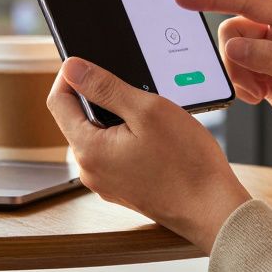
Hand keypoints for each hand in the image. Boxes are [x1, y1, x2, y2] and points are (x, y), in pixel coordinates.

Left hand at [47, 57, 251, 253]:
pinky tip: (157, 135)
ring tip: (151, 113)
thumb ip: (105, 87)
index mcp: (88, 150)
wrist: (213, 210)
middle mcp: (91, 170)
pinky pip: (116, 152)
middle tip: (133, 87)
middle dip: (100, 96)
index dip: (71, 75)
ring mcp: (107, 182)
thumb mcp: (147, 111)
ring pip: (100, 135)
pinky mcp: (124, 187)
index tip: (91, 62)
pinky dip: (130, 136)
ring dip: (119, 116)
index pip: (58, 101)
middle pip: (78, 118)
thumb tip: (71, 68)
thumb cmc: (187, 164)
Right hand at [176, 0, 271, 194]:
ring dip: (237, 74)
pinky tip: (260, 98)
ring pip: (233, 51)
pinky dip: (241, 85)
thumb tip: (234, 46)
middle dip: (233, 56)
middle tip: (251, 82)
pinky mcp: (269, 73)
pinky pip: (238, 69)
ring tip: (259, 93)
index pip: (246, 1)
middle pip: (234, 28)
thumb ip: (269, 59)